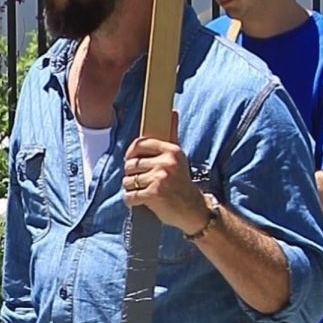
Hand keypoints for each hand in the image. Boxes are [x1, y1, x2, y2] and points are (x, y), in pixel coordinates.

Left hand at [123, 112, 207, 233]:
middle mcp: (166, 162)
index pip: (140, 144)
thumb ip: (172, 136)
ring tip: (142, 191)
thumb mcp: (179, 159)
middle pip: (131, 164)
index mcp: (172, 151)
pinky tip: (139, 201)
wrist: (193, 210)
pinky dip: (131, 200)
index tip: (131, 160)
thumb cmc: (182, 183)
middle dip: (131, 174)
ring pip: (128, 180)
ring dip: (131, 188)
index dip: (131, 153)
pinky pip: (130, 195)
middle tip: (140, 181)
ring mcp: (160, 178)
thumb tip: (172, 112)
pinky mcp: (154, 194)